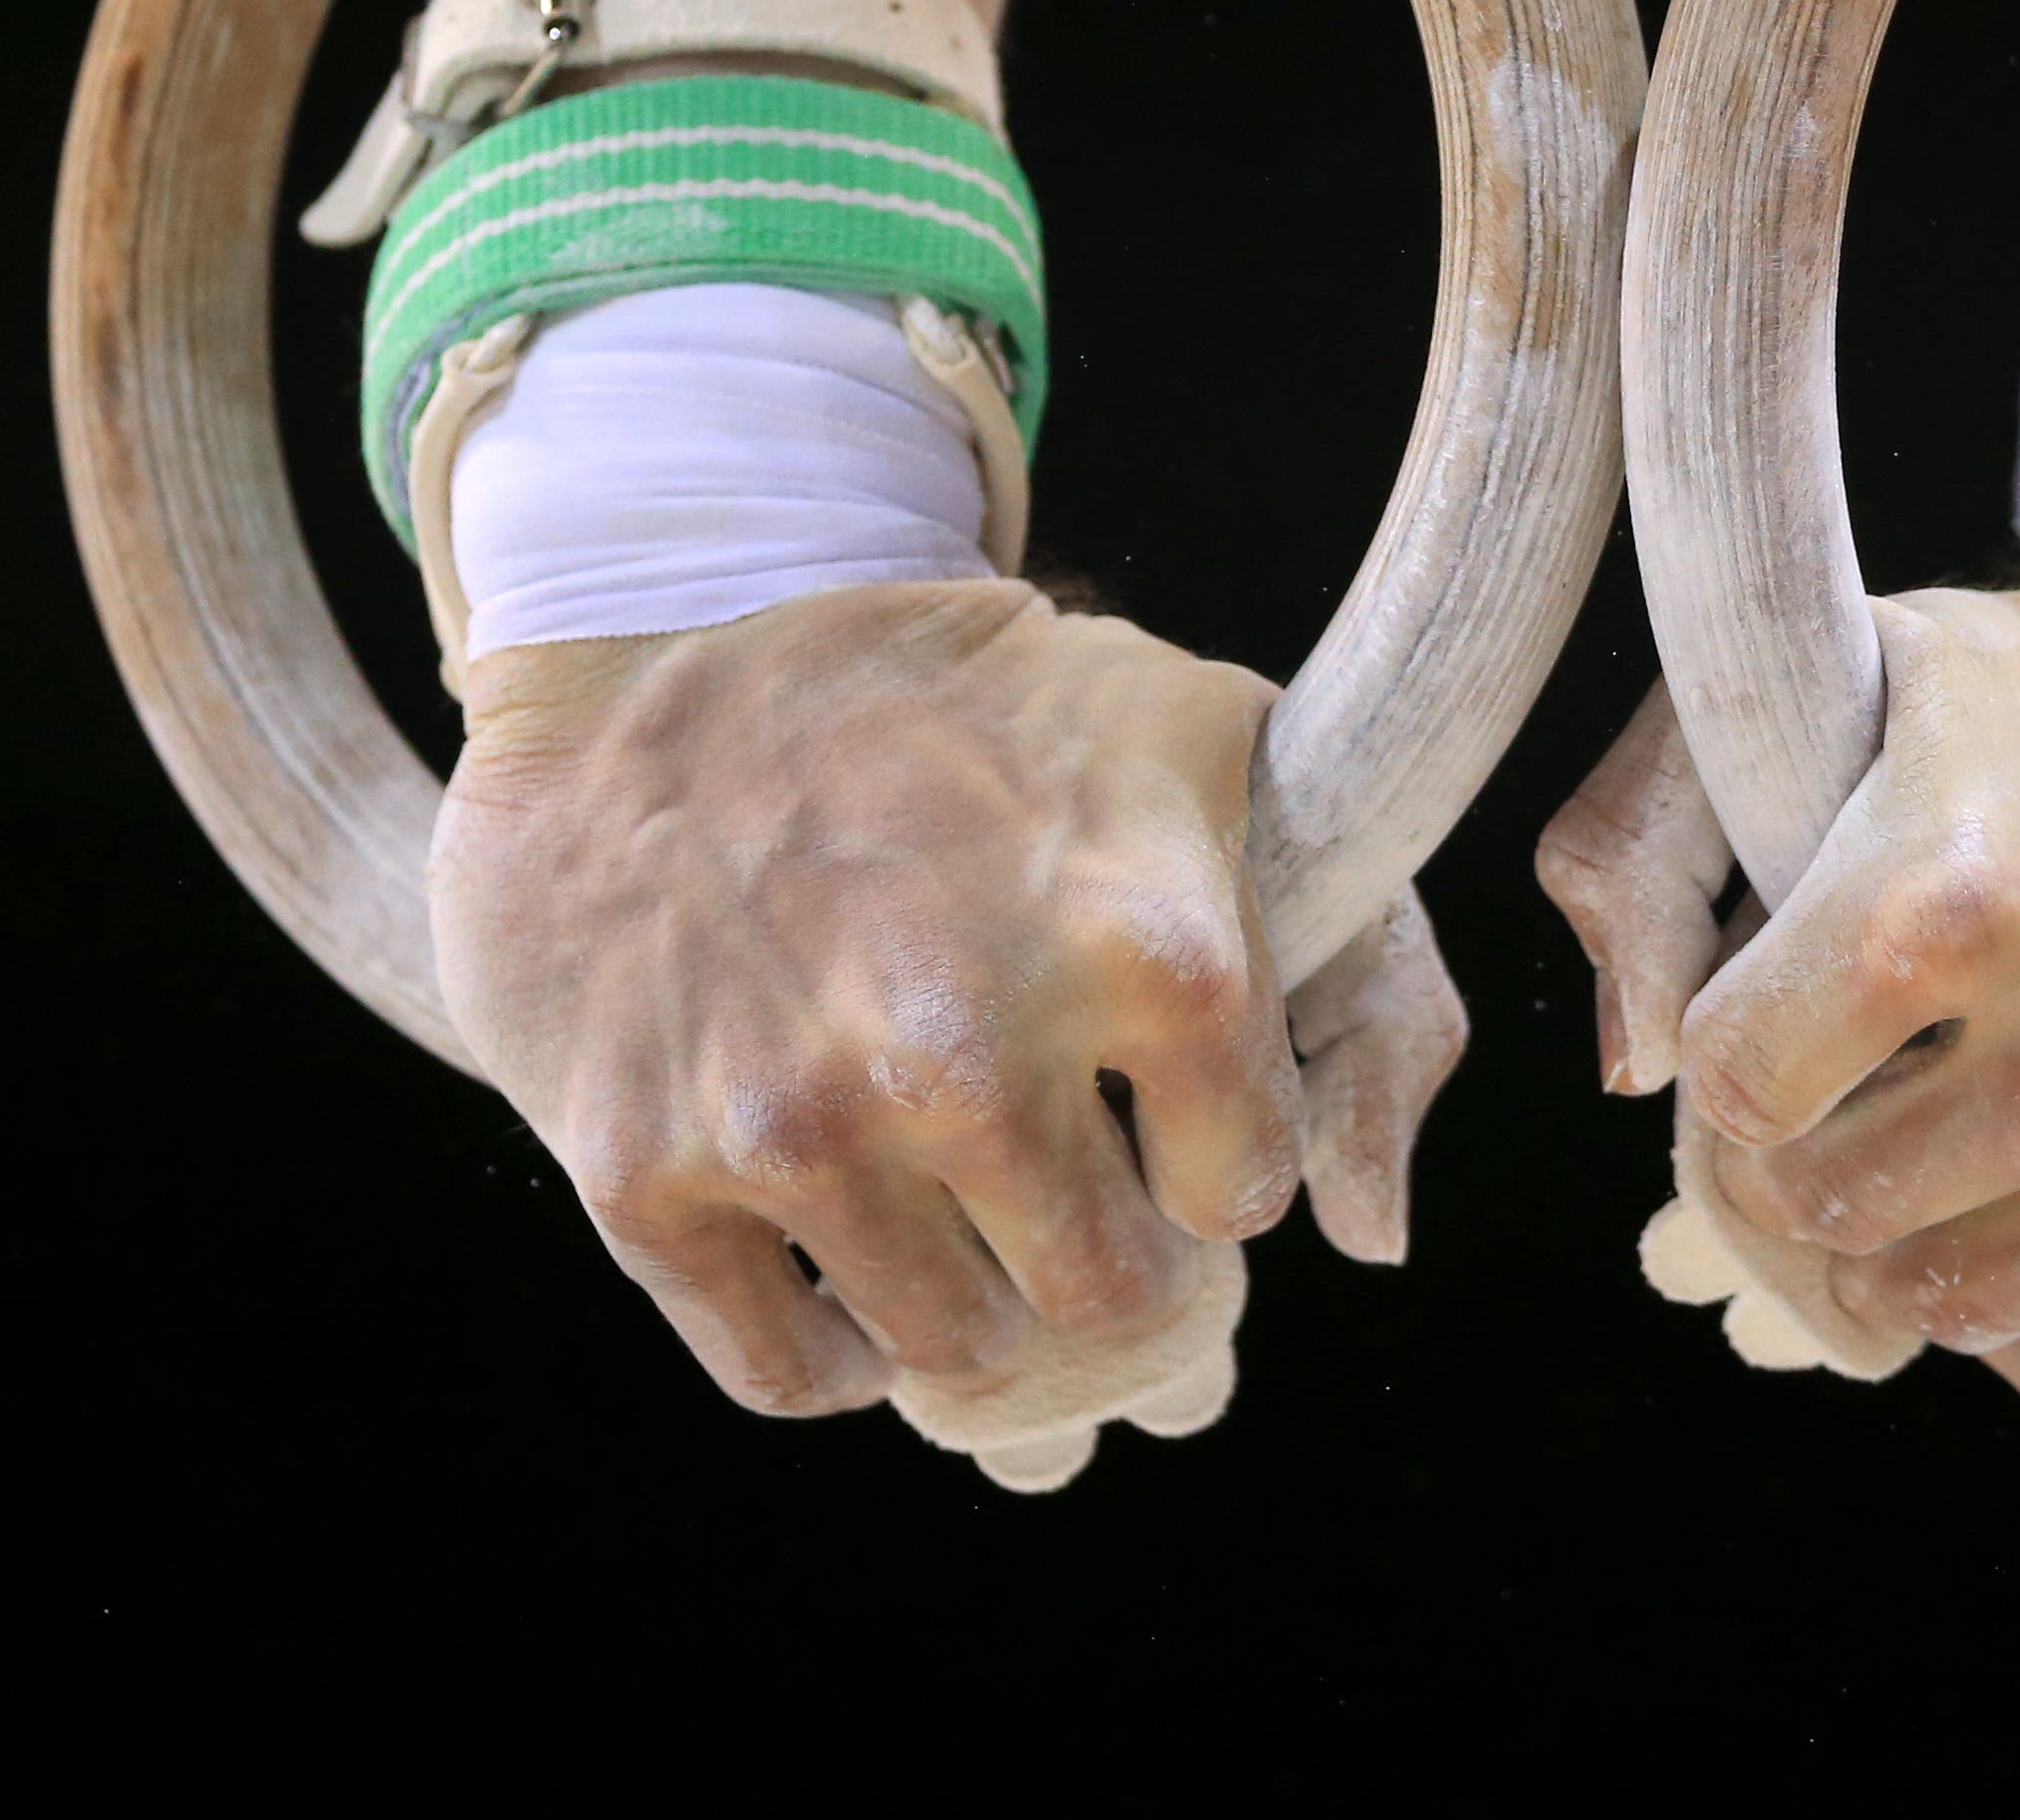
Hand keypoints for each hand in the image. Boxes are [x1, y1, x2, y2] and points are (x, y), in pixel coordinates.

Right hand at [437, 577, 1400, 1420]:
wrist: (663, 645)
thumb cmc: (974, 713)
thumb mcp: (1206, 749)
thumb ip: (1367, 975)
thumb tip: (1375, 1237)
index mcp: (1150, 947)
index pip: (1241, 1196)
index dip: (1211, 1154)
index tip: (1165, 1109)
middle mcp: (970, 1056)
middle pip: (1112, 1299)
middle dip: (1109, 1259)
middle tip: (1070, 1200)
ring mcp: (798, 1124)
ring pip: (957, 1356)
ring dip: (975, 1309)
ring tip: (963, 1224)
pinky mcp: (644, 1173)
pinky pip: (792, 1374)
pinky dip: (840, 1354)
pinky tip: (860, 1279)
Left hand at [1539, 554, 2019, 1444]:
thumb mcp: (1858, 666)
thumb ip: (1652, 822)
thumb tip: (1625, 1069)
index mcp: (1951, 901)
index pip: (1734, 1087)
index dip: (1743, 1052)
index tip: (1790, 1011)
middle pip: (1821, 1216)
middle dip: (1819, 1147)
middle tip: (1880, 1079)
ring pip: (1941, 1316)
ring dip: (1932, 1233)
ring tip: (1980, 1125)